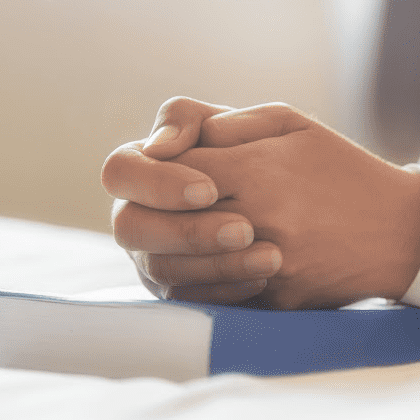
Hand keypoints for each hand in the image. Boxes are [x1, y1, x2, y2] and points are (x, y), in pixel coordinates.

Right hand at [102, 97, 283, 303]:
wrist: (299, 200)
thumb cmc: (258, 148)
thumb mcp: (230, 121)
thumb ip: (190, 119)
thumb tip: (159, 145)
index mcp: (141, 166)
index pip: (120, 170)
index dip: (158, 182)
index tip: (210, 189)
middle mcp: (136, 213)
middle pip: (131, 227)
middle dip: (188, 231)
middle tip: (245, 230)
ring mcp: (151, 256)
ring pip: (162, 269)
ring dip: (215, 264)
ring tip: (270, 258)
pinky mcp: (177, 291)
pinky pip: (186, 300)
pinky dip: (224, 290)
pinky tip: (262, 280)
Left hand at [174, 103, 419, 308]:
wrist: (403, 231)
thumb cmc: (342, 169)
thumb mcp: (290, 124)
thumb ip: (224, 124)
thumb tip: (165, 143)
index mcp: (254, 171)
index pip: (165, 170)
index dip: (157, 171)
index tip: (175, 171)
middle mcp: (255, 221)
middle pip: (157, 224)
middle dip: (153, 214)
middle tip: (170, 209)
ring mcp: (265, 267)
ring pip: (175, 269)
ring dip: (174, 251)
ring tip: (192, 235)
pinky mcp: (276, 300)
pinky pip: (213, 297)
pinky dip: (203, 282)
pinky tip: (215, 264)